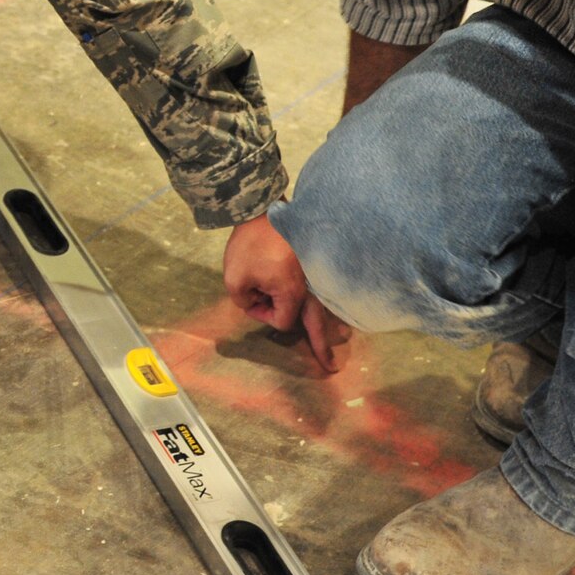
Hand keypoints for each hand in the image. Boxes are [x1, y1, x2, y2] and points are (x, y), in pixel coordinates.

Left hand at [223, 214, 348, 373]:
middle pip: (318, 323)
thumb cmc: (250, 242)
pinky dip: (327, 303)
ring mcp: (314, 274)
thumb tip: (255, 299)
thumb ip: (242, 299)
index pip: (283, 321)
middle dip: (323, 346)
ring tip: (340, 341)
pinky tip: (332, 311)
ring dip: (328, 326)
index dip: (264, 316)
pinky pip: (324, 290)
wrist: (264, 206)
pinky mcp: (314, 263)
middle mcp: (310, 286)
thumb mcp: (234, 277)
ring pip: (326, 306)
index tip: (251, 297)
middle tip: (331, 367)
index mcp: (292, 292)